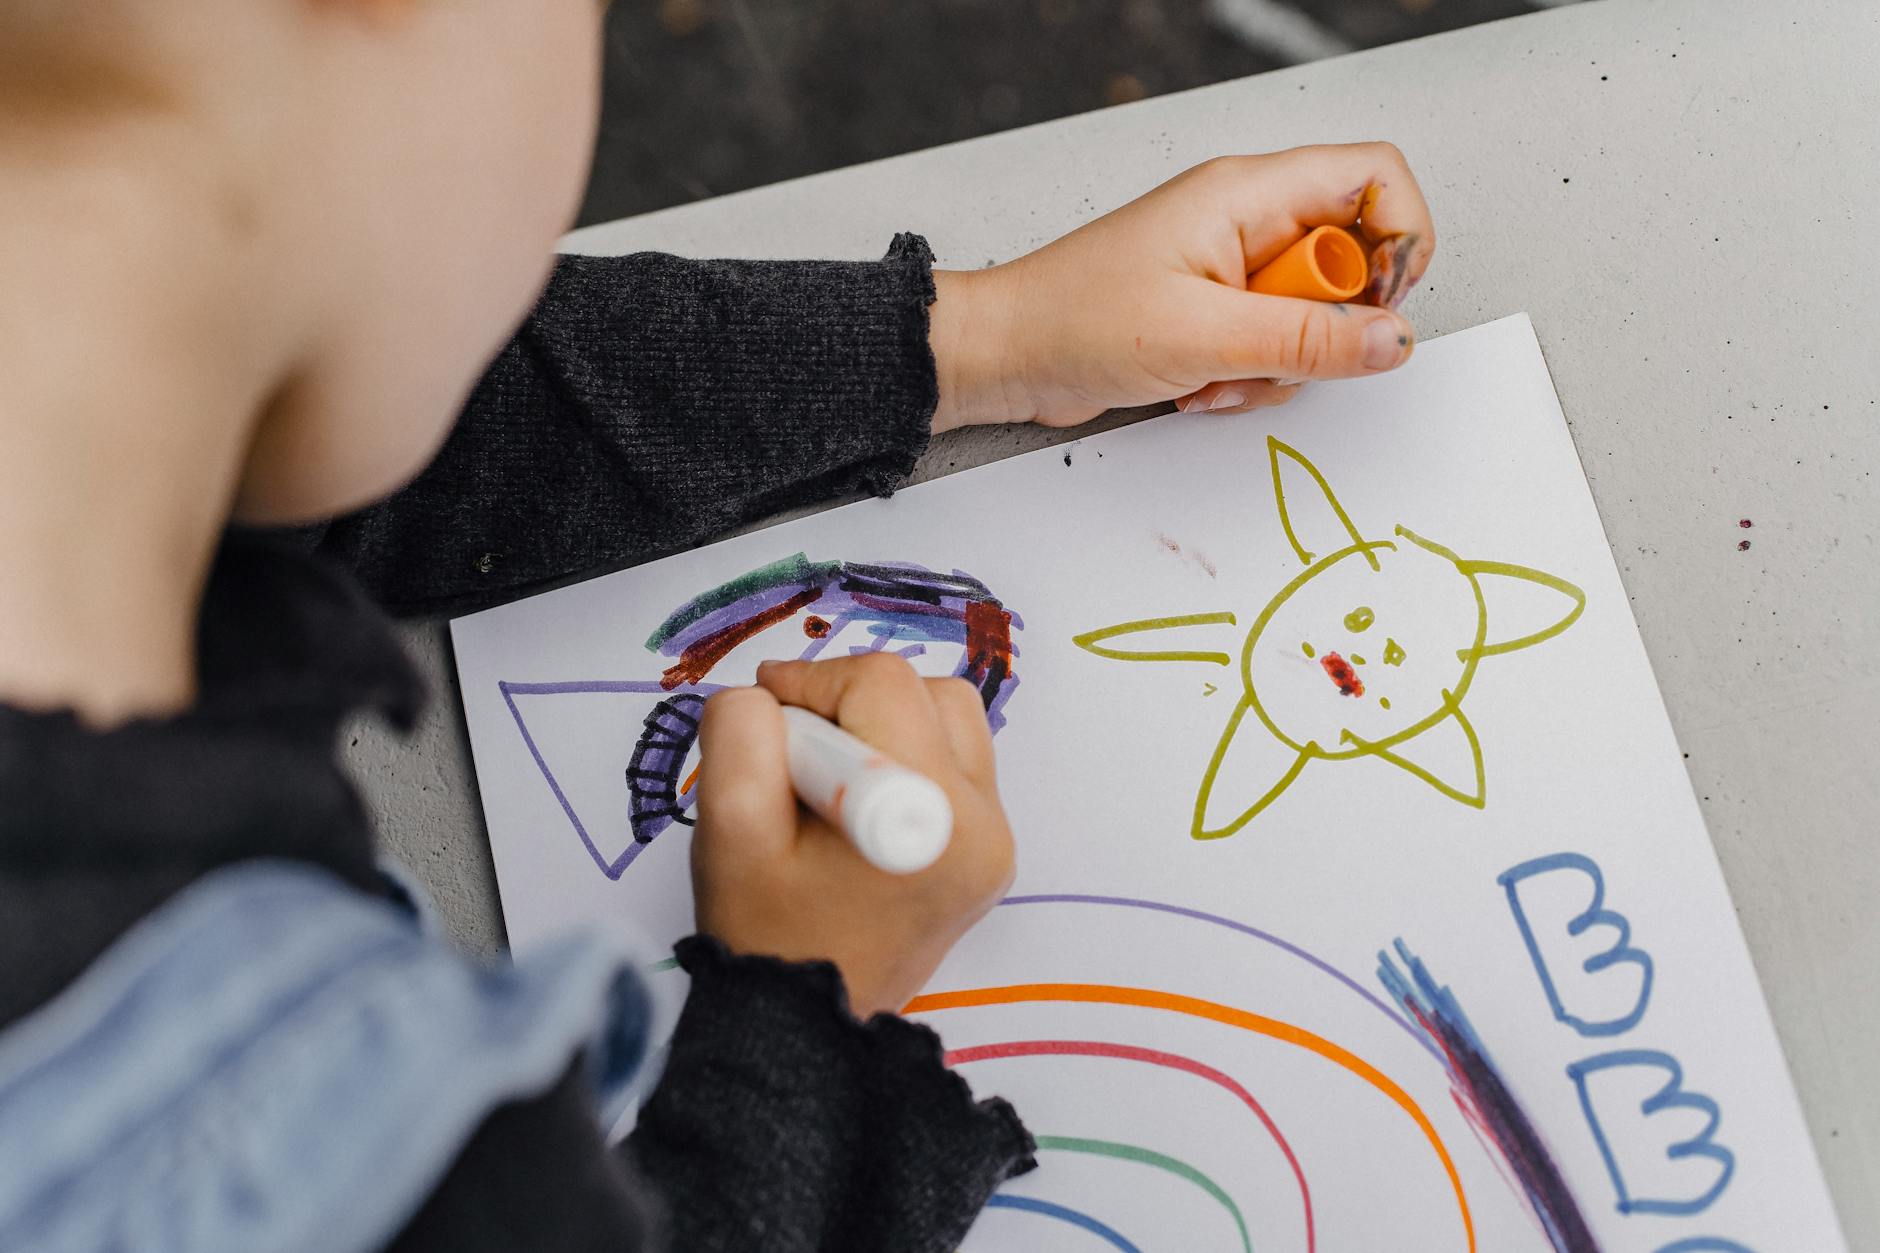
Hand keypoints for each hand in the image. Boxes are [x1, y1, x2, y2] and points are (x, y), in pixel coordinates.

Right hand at [689, 654, 1015, 1018]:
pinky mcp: (991, 851)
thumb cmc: (766, 933)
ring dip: (885, 726)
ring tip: (832, 781)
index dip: (811, 683)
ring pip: (949, 720)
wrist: (808, 1024)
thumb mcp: (728, 828)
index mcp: (927, 819)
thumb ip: (742, 734)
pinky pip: (956, 763)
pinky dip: (907, 759)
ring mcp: (995, 840)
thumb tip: (771, 692)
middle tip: (799, 755)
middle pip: (928, 693)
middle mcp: (983, 825)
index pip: (881, 684)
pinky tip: (862, 806)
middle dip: (852, 702)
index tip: (767, 715)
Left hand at [928, 142, 1436, 428]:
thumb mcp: (1203, 336)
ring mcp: (1231, 269)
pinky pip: (1272, 348)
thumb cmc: (1075, 321)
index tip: (1378, 308)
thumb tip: (1393, 340)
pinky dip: (1248, 379)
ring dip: (1279, 366)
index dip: (1400, 239)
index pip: (1373, 175)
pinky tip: (1196, 387)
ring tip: (1214, 376)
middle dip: (1324, 328)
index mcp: (1248, 194)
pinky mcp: (1214, 313)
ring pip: (1314, 318)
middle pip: (1350, 260)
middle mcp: (1246, 222)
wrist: (1006, 355)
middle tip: (1271, 352)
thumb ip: (1307, 340)